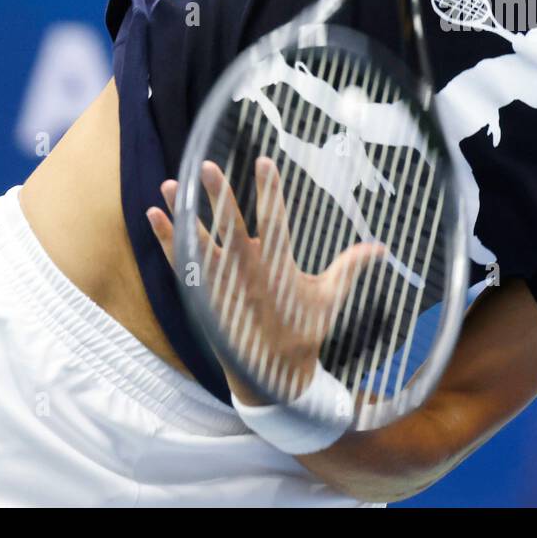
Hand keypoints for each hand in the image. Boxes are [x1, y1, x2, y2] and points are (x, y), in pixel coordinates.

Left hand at [146, 157, 385, 406]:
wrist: (270, 375)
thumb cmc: (303, 331)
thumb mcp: (329, 298)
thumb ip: (350, 266)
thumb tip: (382, 247)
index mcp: (279, 270)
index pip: (276, 223)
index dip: (271, 193)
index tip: (265, 162)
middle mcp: (247, 275)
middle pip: (231, 230)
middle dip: (221, 198)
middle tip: (208, 167)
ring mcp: (221, 286)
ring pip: (199, 244)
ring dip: (184, 213)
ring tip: (171, 184)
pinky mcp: (202, 295)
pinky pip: (181, 264)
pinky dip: (166, 240)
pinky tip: (154, 216)